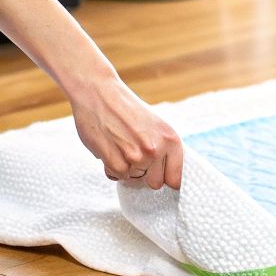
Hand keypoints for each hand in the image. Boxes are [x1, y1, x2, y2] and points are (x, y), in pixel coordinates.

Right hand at [69, 75, 183, 189]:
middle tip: (133, 155)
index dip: (165, 178)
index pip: (175, 179)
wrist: (99, 93)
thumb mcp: (155, 125)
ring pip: (134, 180)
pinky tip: (109, 148)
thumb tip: (168, 178)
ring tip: (119, 145)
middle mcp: (157, 149)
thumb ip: (163, 149)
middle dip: (144, 174)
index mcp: (171, 139)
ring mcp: (137, 157)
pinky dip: (112, 167)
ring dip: (126, 168)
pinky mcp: (116, 161)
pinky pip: (118, 176)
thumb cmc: (126, 110)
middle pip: (155, 183)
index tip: (157, 174)